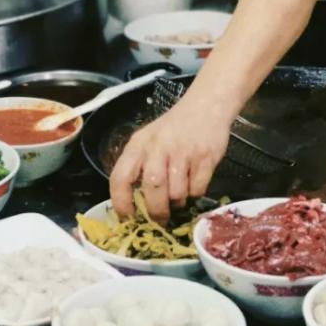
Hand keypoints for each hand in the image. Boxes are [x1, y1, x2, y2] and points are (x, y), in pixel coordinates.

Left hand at [109, 97, 230, 221]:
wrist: (206, 106)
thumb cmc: (174, 128)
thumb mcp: (148, 140)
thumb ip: (139, 167)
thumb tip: (135, 206)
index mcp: (138, 145)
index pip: (120, 178)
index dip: (121, 203)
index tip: (127, 219)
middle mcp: (158, 147)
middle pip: (152, 188)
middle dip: (156, 211)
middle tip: (160, 220)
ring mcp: (182, 152)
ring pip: (177, 193)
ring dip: (178, 202)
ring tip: (180, 193)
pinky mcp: (205, 157)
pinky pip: (197, 189)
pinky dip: (195, 192)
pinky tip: (194, 180)